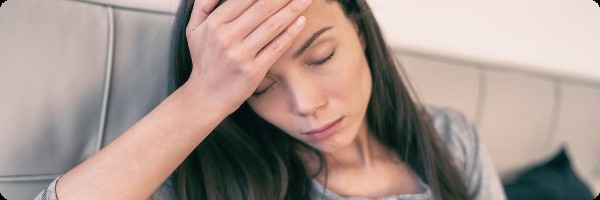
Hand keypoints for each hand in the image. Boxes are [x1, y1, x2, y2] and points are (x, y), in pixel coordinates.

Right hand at [183, 0, 310, 112]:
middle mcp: (226, 37)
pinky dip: (290, 33)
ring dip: (292, 9)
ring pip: (272, 25)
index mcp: (214, 23)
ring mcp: (240, 54)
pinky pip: (276, 47)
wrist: (206, 96)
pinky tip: (302, 21)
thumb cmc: (204, 60)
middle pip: (262, 8)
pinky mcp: (253, 70)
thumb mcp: (194, 29)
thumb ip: (203, 4)